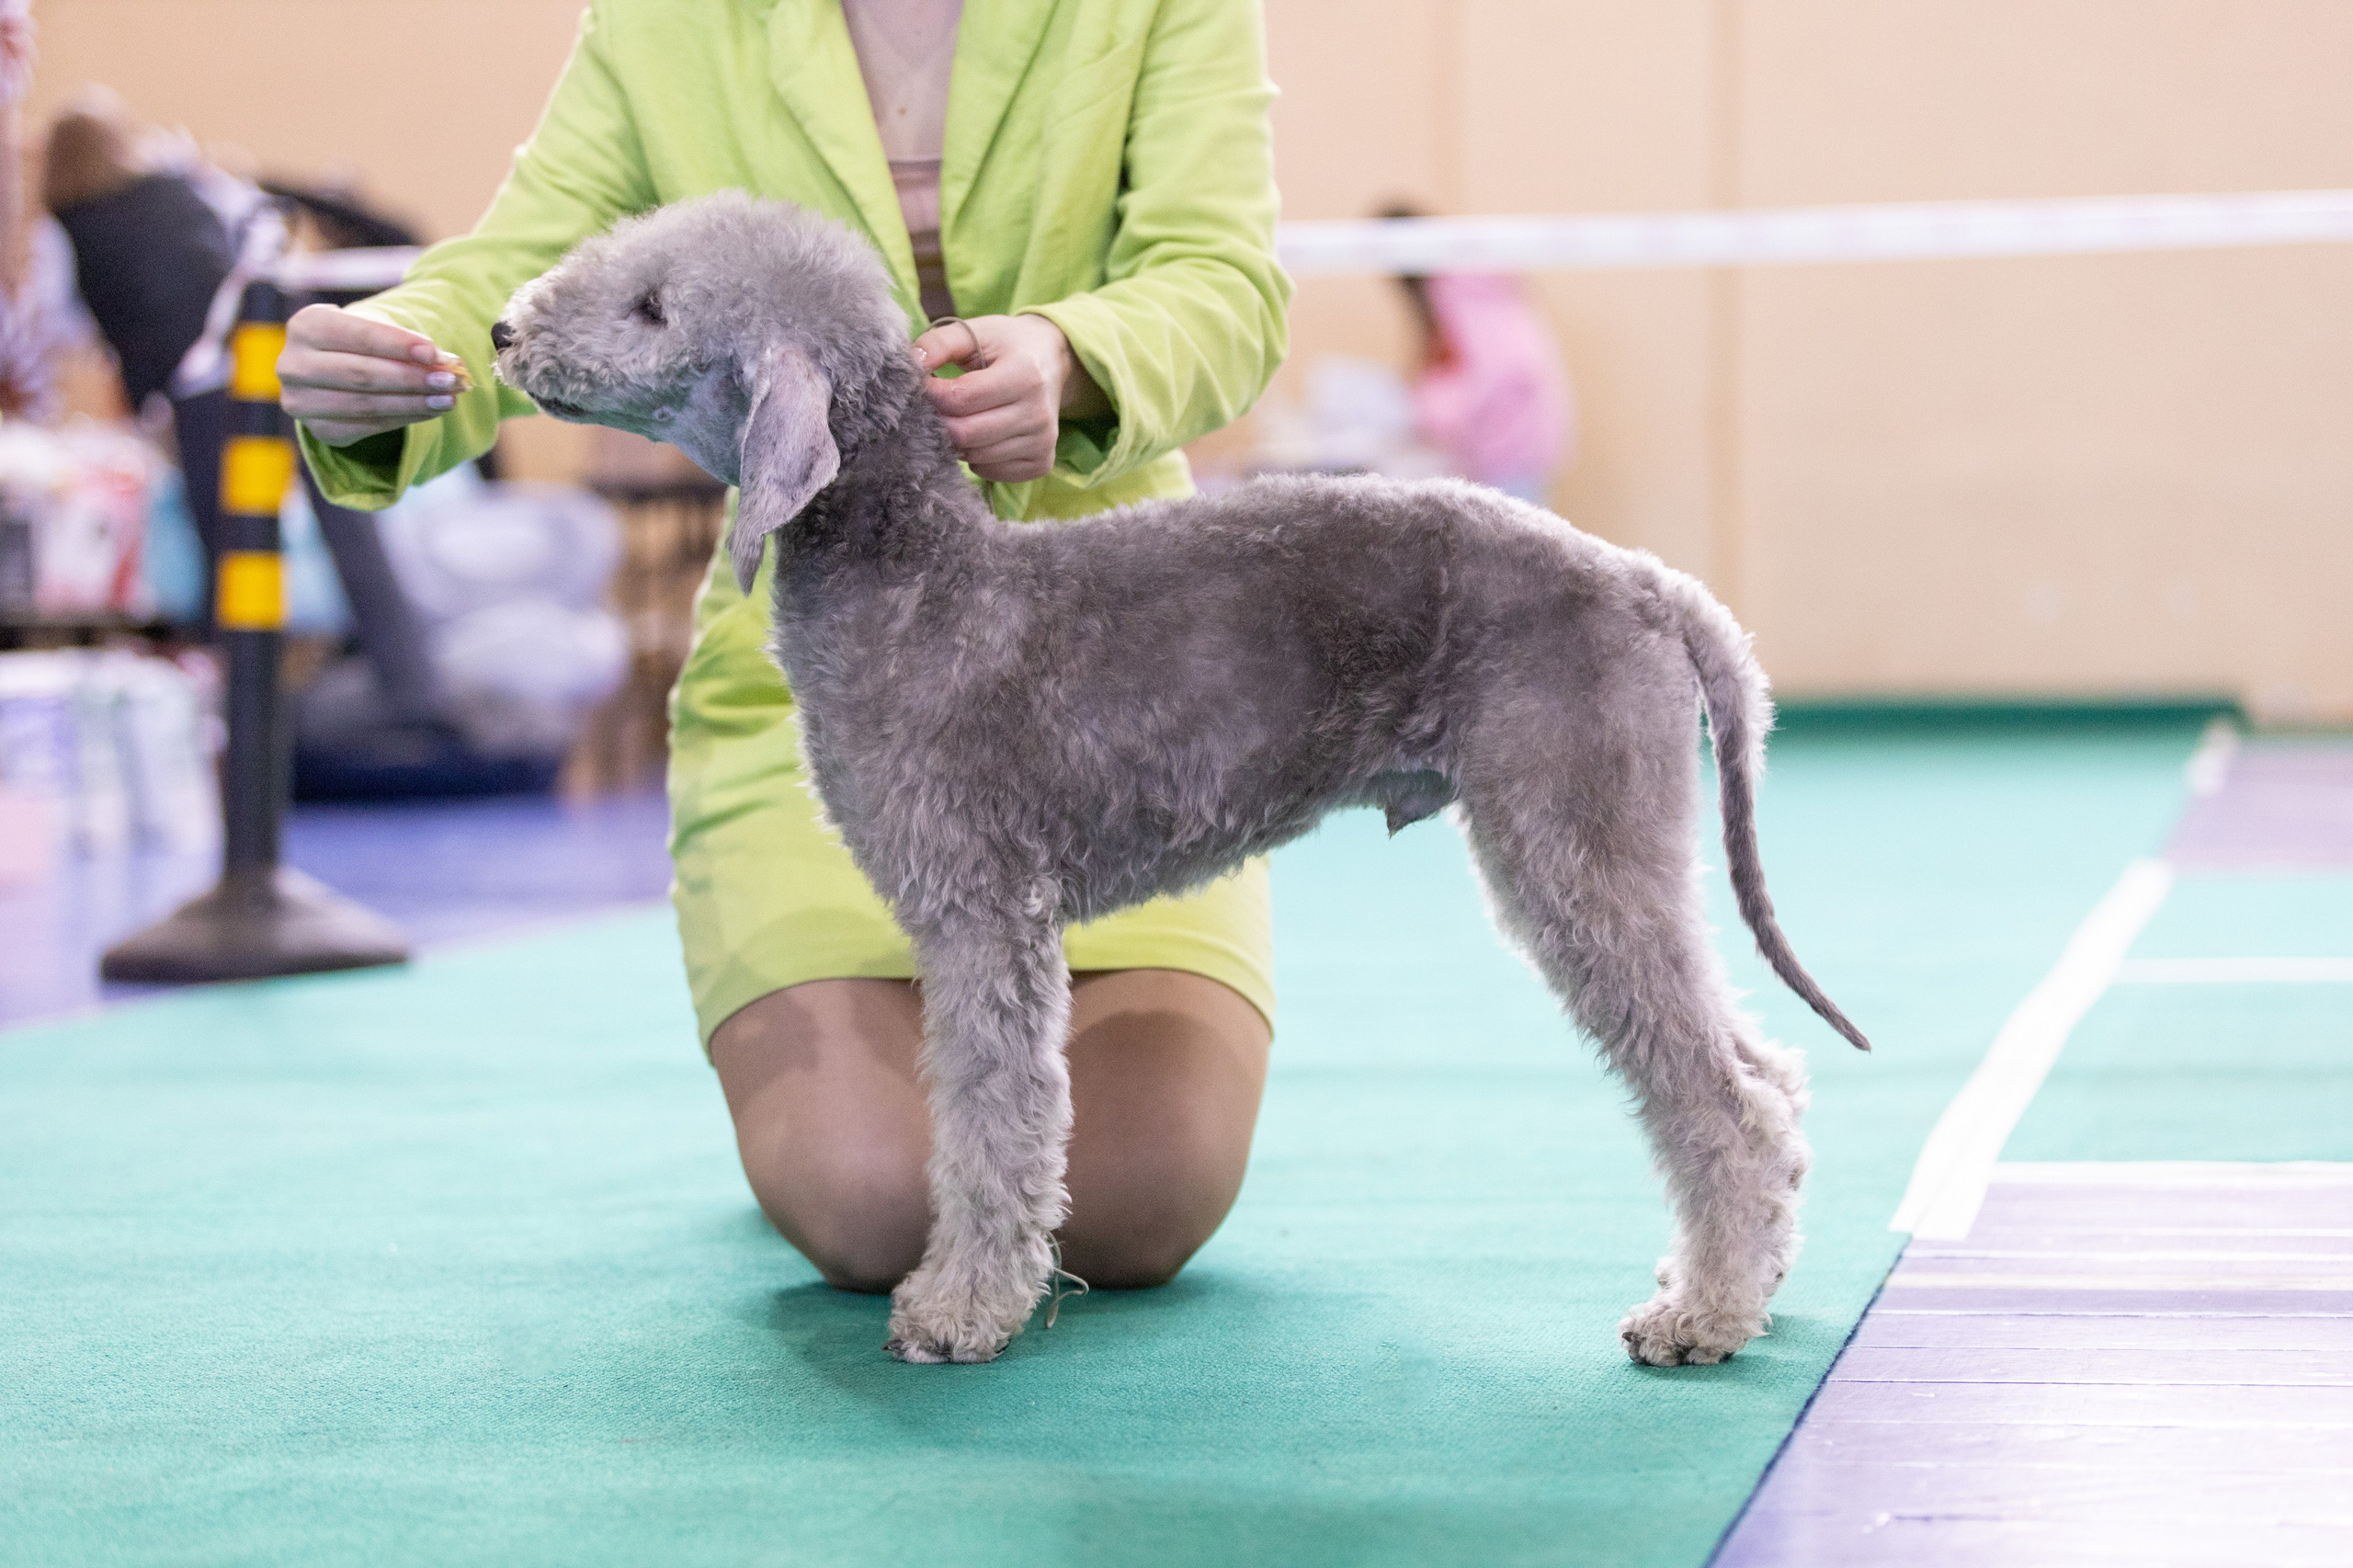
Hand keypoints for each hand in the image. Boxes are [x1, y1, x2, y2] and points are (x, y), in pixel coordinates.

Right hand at [278, 303, 465, 447]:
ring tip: (448, 398)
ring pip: (366, 405)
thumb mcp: (379, 331)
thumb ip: (407, 344)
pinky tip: (430, 411)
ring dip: (413, 403)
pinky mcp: (318, 430)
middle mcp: (293, 364)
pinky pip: (367, 427)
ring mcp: (301, 401)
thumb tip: (450, 363)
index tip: (435, 352)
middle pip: (361, 374)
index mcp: (305, 327)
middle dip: (411, 378)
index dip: (398, 344)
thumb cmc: (361, 342)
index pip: (358, 335)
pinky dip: (404, 418)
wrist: (335, 368)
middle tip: (450, 380)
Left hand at [911, 314, 1106, 482]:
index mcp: (1024, 375)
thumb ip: (939, 343)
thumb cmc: (1007, 345)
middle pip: (966, 434)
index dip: (931, 395)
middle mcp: (1038, 413)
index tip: (923, 385)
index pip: (960, 399)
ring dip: (957, 441)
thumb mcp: (975, 332)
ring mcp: (1042, 442)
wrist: (1052, 361)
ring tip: (960, 417)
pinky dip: (976, 456)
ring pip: (975, 457)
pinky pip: (990, 472)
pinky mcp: (1041, 463)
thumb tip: (910, 364)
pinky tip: (981, 433)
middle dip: (939, 422)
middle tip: (934, 407)